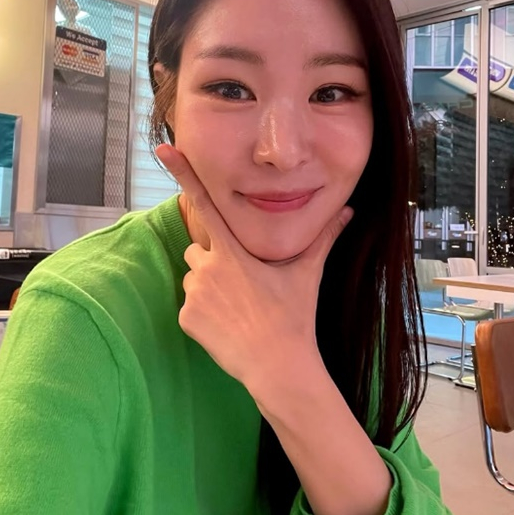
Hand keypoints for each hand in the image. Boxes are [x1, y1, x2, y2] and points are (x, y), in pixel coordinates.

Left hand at [156, 144, 352, 394]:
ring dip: (207, 286)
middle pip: (199, 249)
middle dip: (213, 260)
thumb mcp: (307, 273)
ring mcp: (193, 293)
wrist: (278, 366)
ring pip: (193, 277)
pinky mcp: (185, 318)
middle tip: (241, 285)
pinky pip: (188, 306)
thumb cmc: (293, 316)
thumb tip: (349, 210)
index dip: (183, 174)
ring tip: (237, 308)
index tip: (164, 148)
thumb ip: (324, 237)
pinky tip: (227, 326)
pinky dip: (202, 314)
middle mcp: (207, 267)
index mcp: (233, 251)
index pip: (204, 203)